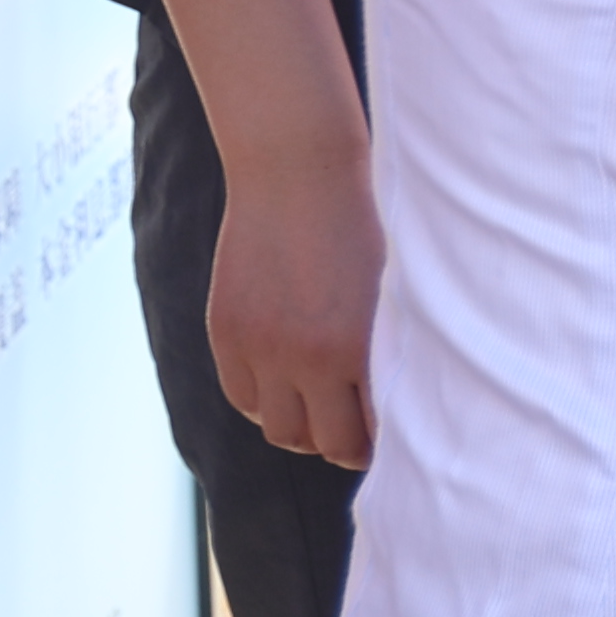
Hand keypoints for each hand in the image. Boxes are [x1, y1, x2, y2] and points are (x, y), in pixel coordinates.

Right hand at [207, 145, 384, 467]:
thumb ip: (382, 350)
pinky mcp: (225, 330)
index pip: (361, 433)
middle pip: (317, 442)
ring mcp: (256, 346)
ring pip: (275, 427)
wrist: (298, 172)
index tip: (390, 439)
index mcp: (351, 349)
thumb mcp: (389, 292)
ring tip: (323, 410)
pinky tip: (287, 387)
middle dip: (341, 444)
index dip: (376, 444)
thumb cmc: (362, 227)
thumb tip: (389, 400)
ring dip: (300, 428)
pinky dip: (264, 403)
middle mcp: (298, 357)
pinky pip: (241, 395)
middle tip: (359, 433)